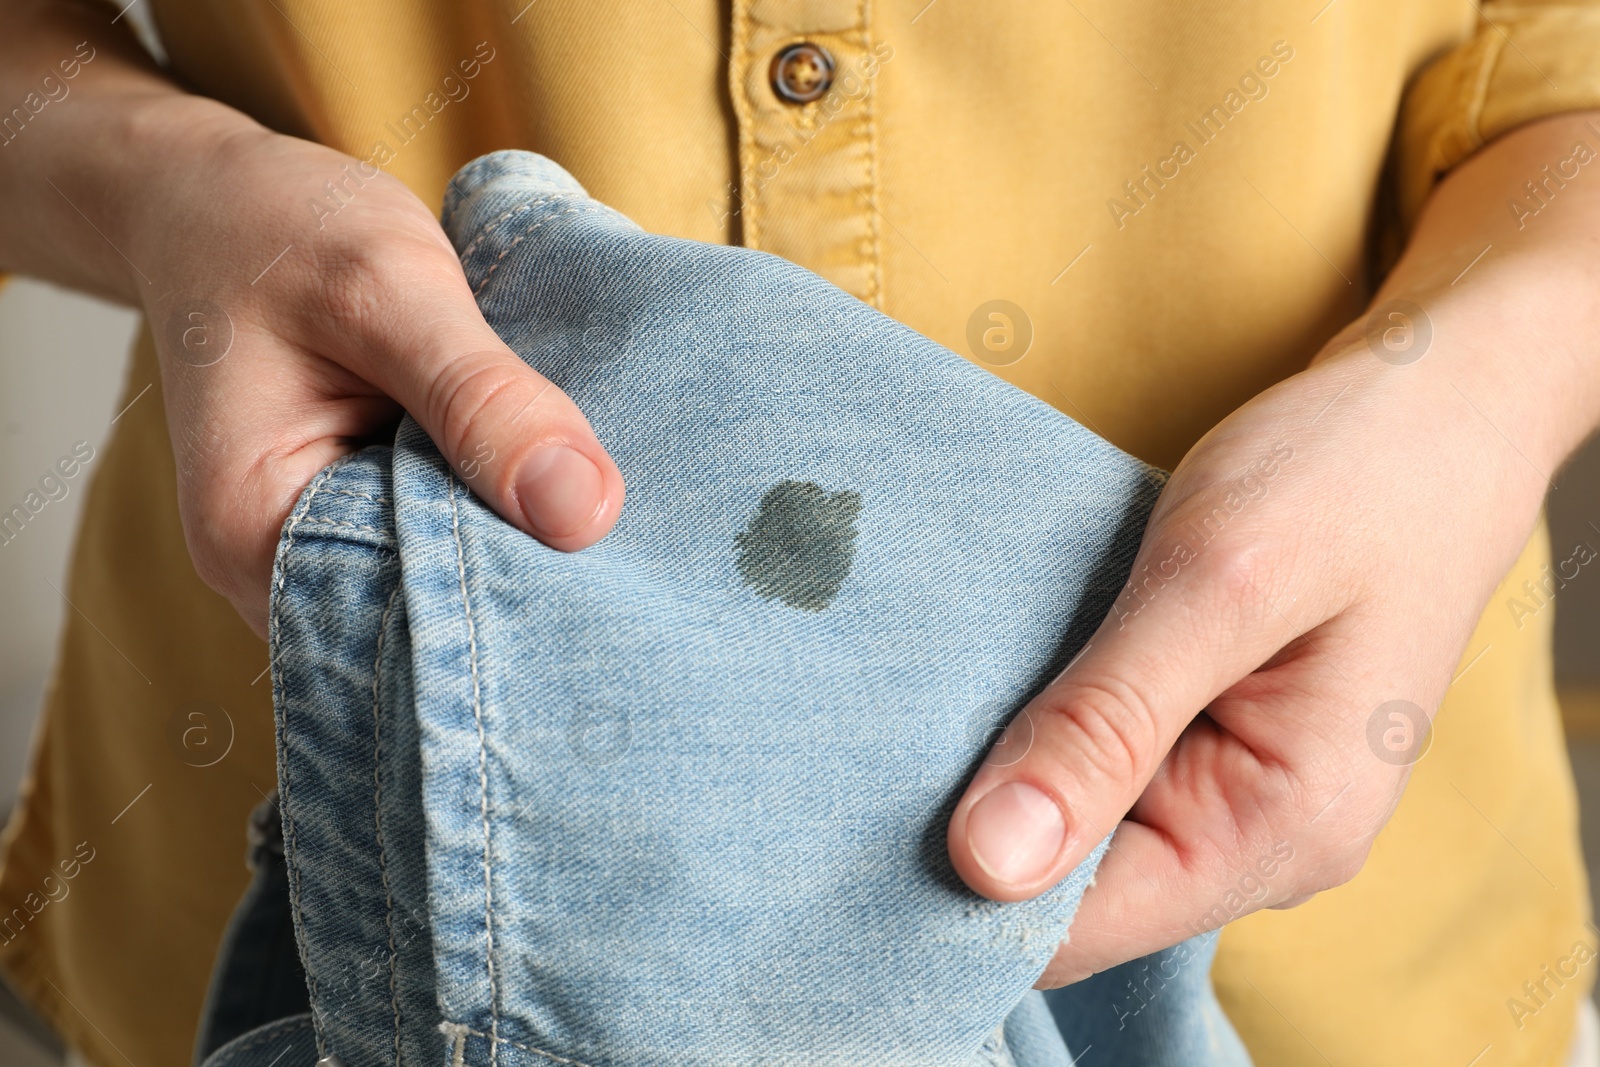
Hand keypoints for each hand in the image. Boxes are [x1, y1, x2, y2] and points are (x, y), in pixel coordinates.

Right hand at [118, 100, 623, 635]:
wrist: (216, 198)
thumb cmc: (278, 228)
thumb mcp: (388, 289)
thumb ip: (480, 397)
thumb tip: (586, 514)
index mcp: (250, 533)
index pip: (408, 616)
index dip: (513, 592)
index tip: (602, 546)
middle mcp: (276, 568)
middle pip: (430, 613)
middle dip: (525, 571)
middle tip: (623, 524)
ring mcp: (317, 549)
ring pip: (444, 576)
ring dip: (517, 535)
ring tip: (591, 495)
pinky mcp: (358, 518)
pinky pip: (441, 535)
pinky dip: (495, 504)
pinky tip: (548, 474)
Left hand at [945, 109, 1599, 982]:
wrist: (1433, 408)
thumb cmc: (1348, 475)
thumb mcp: (1215, 582)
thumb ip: (1106, 724)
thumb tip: (985, 866)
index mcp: (1281, 830)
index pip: (1076, 927)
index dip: (959, 885)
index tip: (863, 803)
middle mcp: (1260, 842)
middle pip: (1068, 890)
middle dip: (969, 822)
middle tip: (873, 725)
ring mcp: (1236, 795)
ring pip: (1076, 830)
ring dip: (998, 768)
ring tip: (915, 691)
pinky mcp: (1210, 744)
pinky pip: (1100, 773)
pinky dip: (1038, 730)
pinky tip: (988, 675)